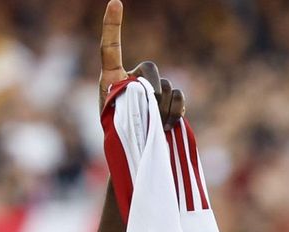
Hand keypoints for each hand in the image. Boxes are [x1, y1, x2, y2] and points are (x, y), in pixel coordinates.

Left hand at [99, 2, 185, 129]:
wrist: (131, 158)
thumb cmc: (117, 140)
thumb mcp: (115, 120)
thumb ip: (132, 102)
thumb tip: (158, 94)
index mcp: (111, 79)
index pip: (110, 48)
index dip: (112, 25)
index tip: (115, 1)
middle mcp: (132, 79)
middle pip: (149, 68)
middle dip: (151, 88)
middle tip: (147, 110)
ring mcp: (152, 90)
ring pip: (165, 86)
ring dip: (161, 108)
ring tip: (154, 127)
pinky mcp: (168, 102)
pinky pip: (177, 97)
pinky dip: (175, 111)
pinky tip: (167, 125)